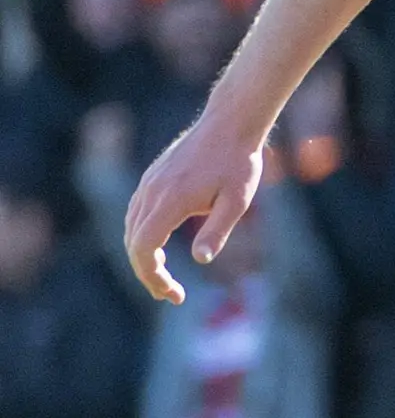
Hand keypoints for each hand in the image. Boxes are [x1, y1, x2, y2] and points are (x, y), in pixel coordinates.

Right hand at [122, 114, 266, 306]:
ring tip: (165, 277)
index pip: (143, 248)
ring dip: (143, 256)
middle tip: (171, 294)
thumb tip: (201, 260)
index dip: (152, 276)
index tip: (173, 294)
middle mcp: (151, 192)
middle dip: (148, 273)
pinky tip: (160, 247)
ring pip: (131, 229)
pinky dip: (142, 236)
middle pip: (133, 243)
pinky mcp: (152, 178)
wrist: (231, 122)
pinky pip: (136, 214)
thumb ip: (218, 230)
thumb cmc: (239, 162)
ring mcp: (149, 183)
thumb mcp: (238, 200)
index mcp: (169, 200)